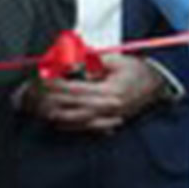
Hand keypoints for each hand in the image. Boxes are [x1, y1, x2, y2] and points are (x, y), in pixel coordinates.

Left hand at [22, 55, 165, 132]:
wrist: (156, 86)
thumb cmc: (137, 71)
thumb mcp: (115, 59)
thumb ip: (91, 61)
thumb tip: (69, 63)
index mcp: (109, 92)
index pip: (75, 90)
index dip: (56, 85)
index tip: (42, 79)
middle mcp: (107, 109)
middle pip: (71, 107)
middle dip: (51, 100)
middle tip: (32, 93)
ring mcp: (107, 118)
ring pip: (74, 120)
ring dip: (55, 114)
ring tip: (38, 108)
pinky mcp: (107, 122)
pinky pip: (83, 127)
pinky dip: (67, 123)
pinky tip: (55, 119)